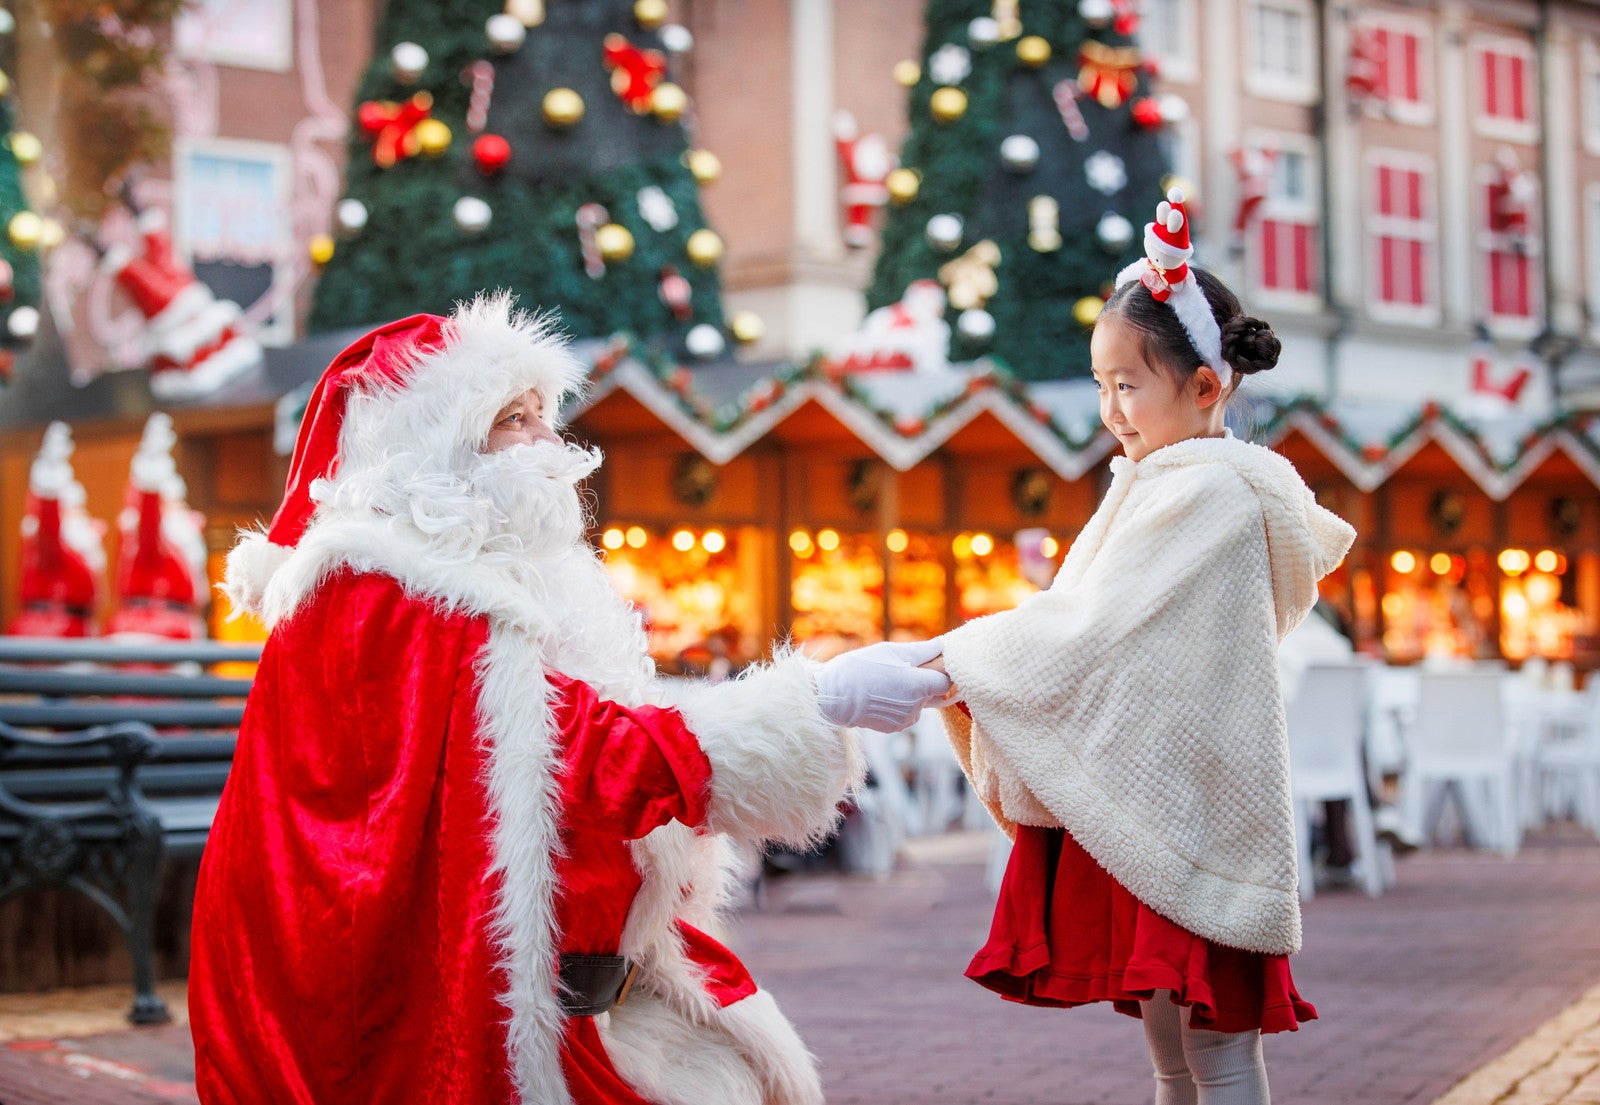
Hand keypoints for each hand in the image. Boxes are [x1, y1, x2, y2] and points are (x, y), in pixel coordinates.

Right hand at [815, 639, 951, 731]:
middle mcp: (916, 707)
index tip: (933, 663)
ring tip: (887, 681)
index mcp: (919, 685)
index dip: (943, 672)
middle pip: (933, 692)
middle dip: (924, 681)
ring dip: (911, 693)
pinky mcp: (894, 728)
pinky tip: (881, 694)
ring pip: (920, 703)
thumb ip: (922, 650)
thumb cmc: (860, 669)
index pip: (947, 682)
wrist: (832, 697)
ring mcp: (905, 720)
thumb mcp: (890, 651)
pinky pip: (907, 713)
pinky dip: (900, 704)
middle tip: (902, 669)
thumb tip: (943, 645)